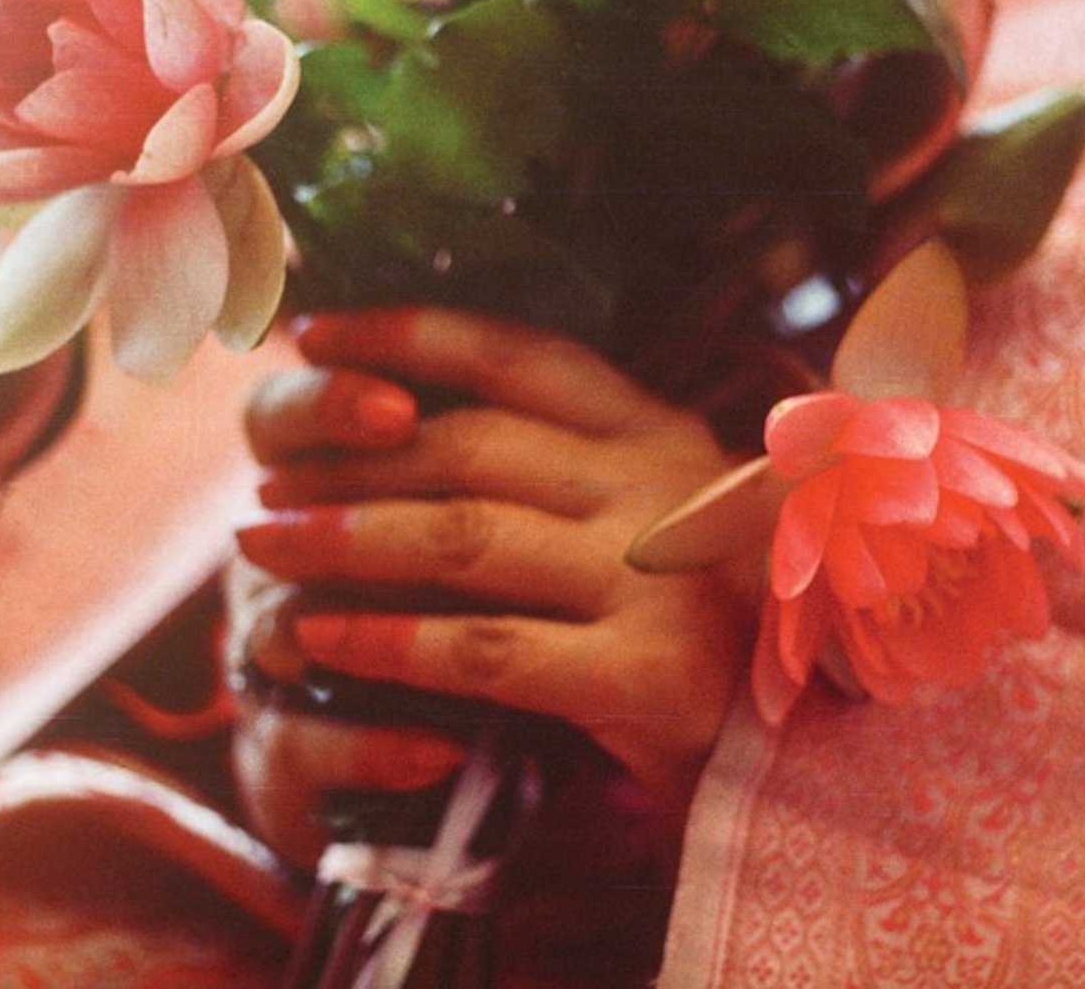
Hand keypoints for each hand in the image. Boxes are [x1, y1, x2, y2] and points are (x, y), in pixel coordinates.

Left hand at [229, 308, 759, 867]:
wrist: (822, 750)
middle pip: (470, 442)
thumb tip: (415, 418)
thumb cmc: (715, 629)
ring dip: (344, 537)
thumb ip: (571, 469)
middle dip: (348, 456)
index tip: (311, 335)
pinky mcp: (650, 673)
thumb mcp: (662, 518)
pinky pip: (485, 647)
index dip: (405, 334)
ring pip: (464, 534)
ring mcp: (660, 576)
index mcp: (660, 432)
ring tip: (262, 549)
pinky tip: (321, 636)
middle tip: (263, 484)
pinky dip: (388, 638)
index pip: (519, 354)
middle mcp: (662, 486)